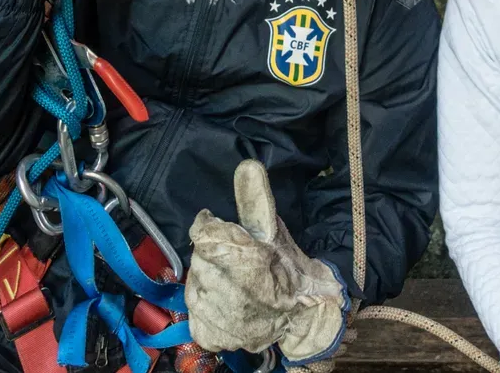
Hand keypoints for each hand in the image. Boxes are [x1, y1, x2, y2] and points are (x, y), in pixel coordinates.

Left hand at [185, 161, 347, 363]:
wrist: (304, 314)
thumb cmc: (287, 267)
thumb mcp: (272, 229)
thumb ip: (254, 198)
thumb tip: (246, 164)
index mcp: (235, 254)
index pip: (202, 231)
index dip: (211, 227)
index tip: (221, 228)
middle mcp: (218, 284)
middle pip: (199, 258)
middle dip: (214, 257)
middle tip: (237, 263)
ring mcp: (212, 312)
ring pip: (195, 285)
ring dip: (210, 282)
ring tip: (234, 285)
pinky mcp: (210, 334)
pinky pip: (195, 315)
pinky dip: (208, 310)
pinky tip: (227, 305)